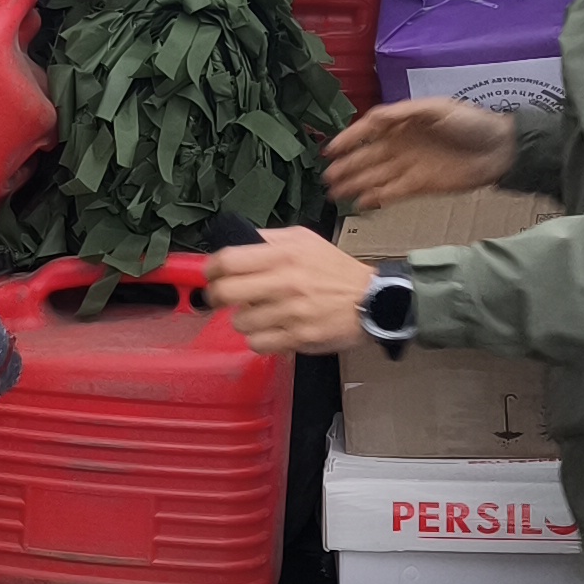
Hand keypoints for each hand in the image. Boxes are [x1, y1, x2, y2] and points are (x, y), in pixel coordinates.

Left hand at [205, 227, 378, 356]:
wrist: (373, 299)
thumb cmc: (334, 269)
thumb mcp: (304, 240)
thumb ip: (268, 238)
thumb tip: (234, 241)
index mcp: (284, 254)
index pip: (228, 260)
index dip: (211, 269)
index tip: (211, 274)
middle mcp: (285, 282)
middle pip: (225, 293)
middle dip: (217, 297)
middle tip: (224, 298)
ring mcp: (291, 312)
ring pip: (240, 322)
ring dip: (244, 320)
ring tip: (260, 314)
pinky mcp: (298, 337)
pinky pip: (258, 344)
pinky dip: (259, 339)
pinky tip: (271, 330)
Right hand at [323, 95, 516, 209]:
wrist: (500, 150)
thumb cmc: (471, 122)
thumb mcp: (436, 109)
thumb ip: (403, 113)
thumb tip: (373, 119)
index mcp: (403, 123)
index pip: (367, 131)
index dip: (348, 140)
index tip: (329, 151)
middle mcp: (401, 145)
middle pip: (366, 157)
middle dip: (345, 166)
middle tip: (326, 178)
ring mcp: (408, 167)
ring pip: (374, 177)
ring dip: (354, 184)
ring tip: (334, 194)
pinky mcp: (418, 186)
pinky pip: (390, 193)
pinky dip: (375, 199)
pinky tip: (360, 204)